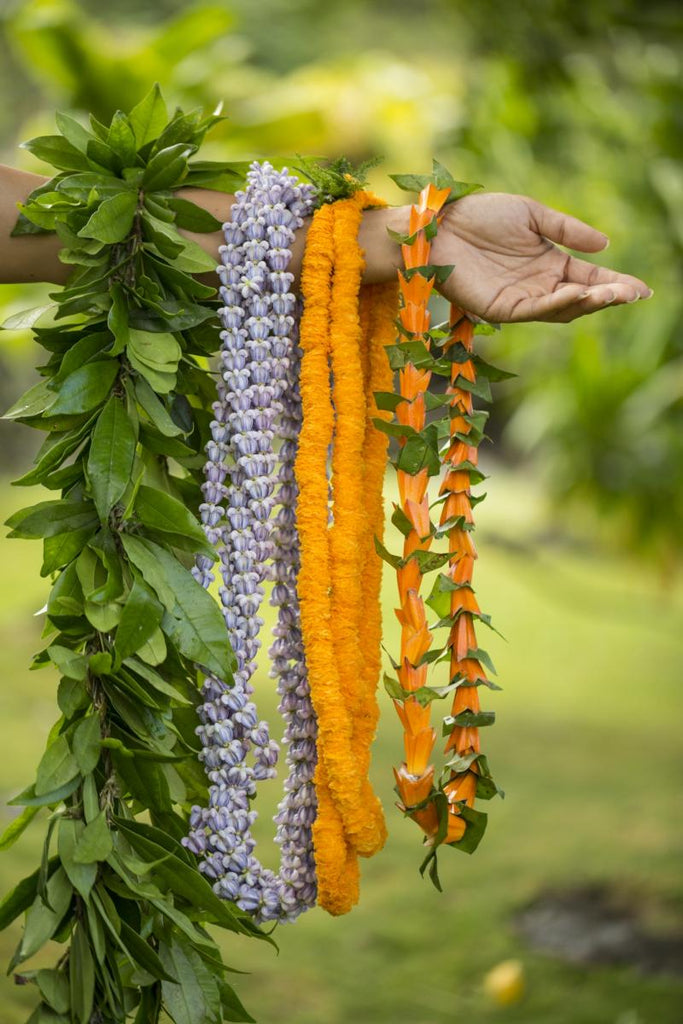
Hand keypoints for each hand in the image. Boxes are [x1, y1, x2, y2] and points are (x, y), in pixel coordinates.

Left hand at [431, 192, 651, 322]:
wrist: (441, 223)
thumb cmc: (482, 215)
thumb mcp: (532, 215)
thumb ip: (568, 230)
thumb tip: (606, 246)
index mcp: (549, 264)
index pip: (590, 278)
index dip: (616, 284)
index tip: (642, 289)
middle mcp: (538, 286)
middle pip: (581, 299)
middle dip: (608, 297)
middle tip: (632, 294)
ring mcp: (520, 300)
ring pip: (562, 309)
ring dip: (588, 302)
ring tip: (610, 293)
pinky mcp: (500, 309)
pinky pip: (534, 310)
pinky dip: (557, 303)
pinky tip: (576, 292)